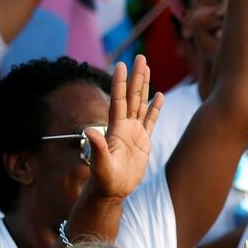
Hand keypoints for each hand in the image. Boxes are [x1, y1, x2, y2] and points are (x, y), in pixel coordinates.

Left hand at [86, 54, 163, 199]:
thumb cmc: (104, 179)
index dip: (120, 83)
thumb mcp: (100, 164)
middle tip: (140, 57)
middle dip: (136, 77)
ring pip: (140, 104)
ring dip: (144, 87)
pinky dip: (155, 108)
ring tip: (148, 68)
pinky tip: (159, 96)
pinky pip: (150, 121)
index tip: (122, 65)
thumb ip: (96, 147)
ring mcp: (134, 132)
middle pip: (132, 97)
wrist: (112, 190)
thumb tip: (88, 131)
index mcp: (115, 129)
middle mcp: (124, 126)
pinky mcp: (143, 141)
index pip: (118, 100)